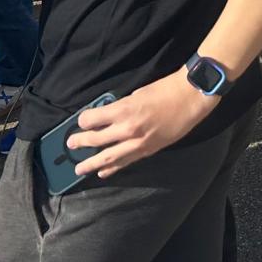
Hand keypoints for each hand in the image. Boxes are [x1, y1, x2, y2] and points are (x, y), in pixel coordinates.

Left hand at [68, 68, 218, 177]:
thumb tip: (110, 116)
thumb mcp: (137, 93)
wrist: (190, 98)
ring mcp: (138, 143)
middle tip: (71, 145)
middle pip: (96, 140)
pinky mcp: (148, 150)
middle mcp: (127, 129)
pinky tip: (103, 172)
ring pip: (108, 157)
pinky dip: (113, 168)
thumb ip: (122, 106)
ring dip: (91, 164)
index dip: (84, 120)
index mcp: (123, 110)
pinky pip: (126, 162)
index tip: (81, 121)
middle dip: (80, 142)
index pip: (92, 119)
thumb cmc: (165, 89)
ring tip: (79, 169)